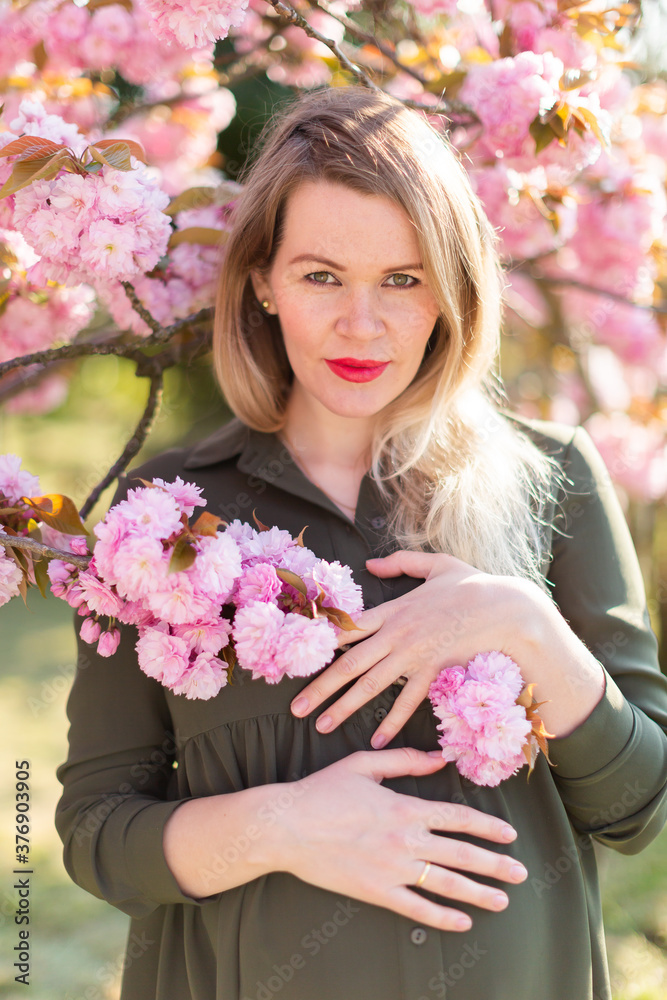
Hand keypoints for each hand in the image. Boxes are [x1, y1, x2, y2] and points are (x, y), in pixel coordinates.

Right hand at [276, 747, 527, 931]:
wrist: (287, 825)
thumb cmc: (322, 791)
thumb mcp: (364, 764)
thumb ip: (405, 760)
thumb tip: (439, 758)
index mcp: (405, 807)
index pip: (458, 817)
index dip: (488, 826)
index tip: (510, 834)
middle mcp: (406, 840)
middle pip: (462, 853)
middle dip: (496, 864)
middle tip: (521, 873)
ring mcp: (393, 869)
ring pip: (447, 883)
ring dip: (479, 893)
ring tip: (502, 900)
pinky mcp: (376, 892)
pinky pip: (416, 908)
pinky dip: (442, 917)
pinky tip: (461, 923)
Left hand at [291, 549, 529, 747]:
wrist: (504, 607)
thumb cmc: (472, 584)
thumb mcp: (435, 563)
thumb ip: (401, 563)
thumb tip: (370, 563)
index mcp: (393, 609)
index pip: (348, 627)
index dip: (321, 643)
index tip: (297, 658)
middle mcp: (396, 633)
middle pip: (349, 662)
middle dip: (320, 686)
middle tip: (296, 707)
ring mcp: (413, 654)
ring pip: (370, 684)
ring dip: (344, 707)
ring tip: (322, 725)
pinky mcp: (433, 671)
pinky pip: (408, 700)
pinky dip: (392, 721)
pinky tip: (376, 739)